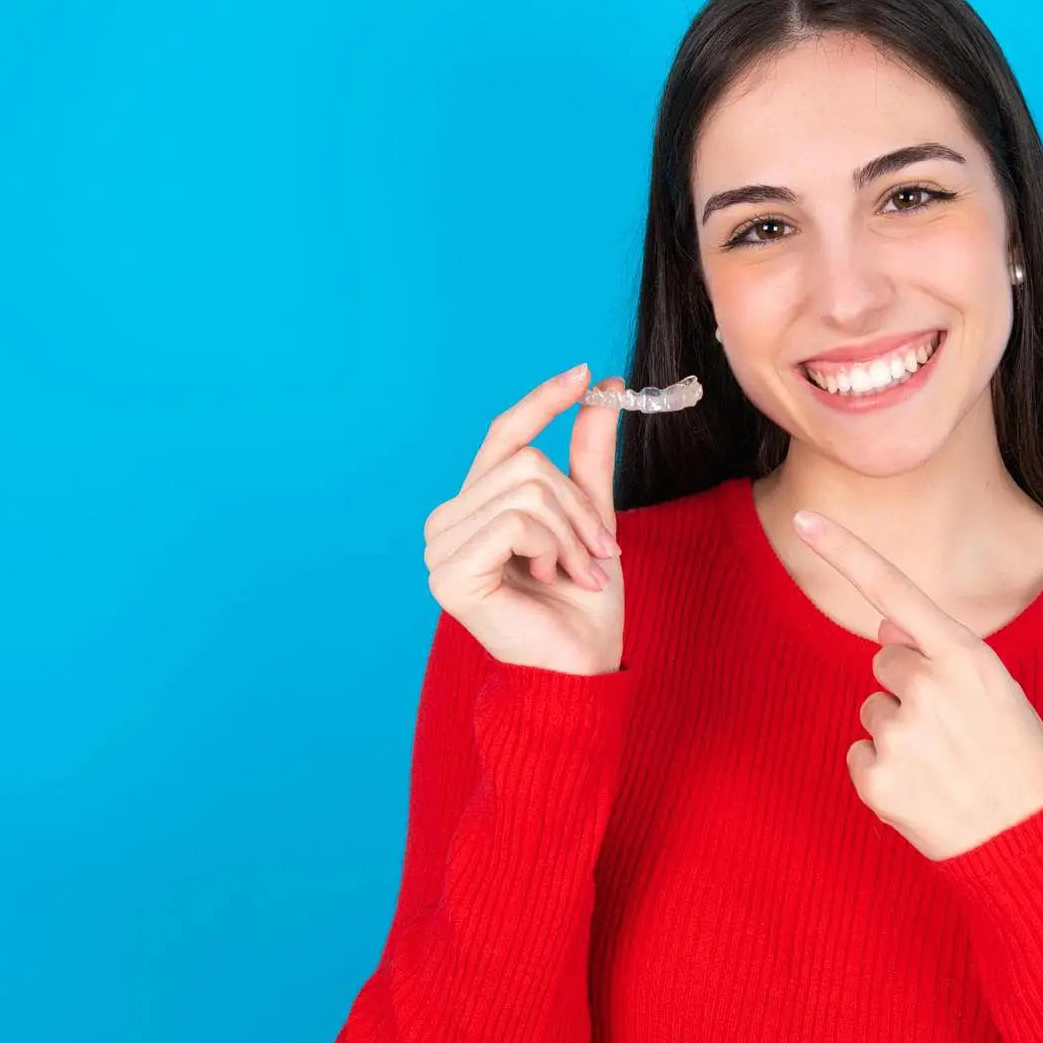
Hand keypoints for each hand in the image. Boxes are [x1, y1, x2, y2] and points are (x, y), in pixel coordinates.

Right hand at [423, 363, 625, 674]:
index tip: (584, 376)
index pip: (503, 436)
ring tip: (575, 572)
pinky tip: (550, 581)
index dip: (541, 402)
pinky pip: (513, 521)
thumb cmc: (582, 604)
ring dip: (571, 533)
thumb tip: (602, 387)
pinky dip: (550, 547)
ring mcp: (440, 547)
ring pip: (525, 488)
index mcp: (475, 507)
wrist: (582, 666)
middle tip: (599, 552)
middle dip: (579, 506)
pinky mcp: (448, 574)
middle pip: (526, 462)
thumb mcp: (592, 518)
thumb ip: (588, 458)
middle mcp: (448, 521)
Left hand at [791, 509, 1042, 861]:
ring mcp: (900, 734)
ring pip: (872, 710)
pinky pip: (860, 754)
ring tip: (945, 766)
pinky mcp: (877, 779)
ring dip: (898, 734)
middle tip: (953, 732)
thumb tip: (884, 635)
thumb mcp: (996, 692)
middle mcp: (929, 686)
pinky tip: (924, 792)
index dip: (845, 550)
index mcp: (967, 656)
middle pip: (883, 662)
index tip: (803, 517)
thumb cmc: (1018, 759)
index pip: (895, 591)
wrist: (1031, 843)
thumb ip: (941, 656)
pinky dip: (884, 773)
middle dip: (907, 690)